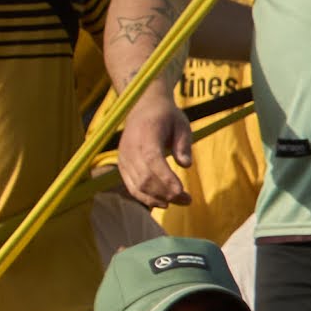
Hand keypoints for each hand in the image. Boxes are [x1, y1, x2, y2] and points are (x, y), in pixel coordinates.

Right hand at [118, 85, 196, 209]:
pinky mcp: (123, 166)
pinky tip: (164, 203)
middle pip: (145, 177)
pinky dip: (146, 198)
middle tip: (188, 200)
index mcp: (146, 135)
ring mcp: (124, 159)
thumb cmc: (167, 116)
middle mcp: (130, 148)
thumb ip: (184, 144)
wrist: (143, 107)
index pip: (153, 160)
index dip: (166, 178)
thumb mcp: (181, 124)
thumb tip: (186, 165)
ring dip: (159, 198)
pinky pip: (132, 187)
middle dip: (166, 193)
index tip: (180, 191)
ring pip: (138, 186)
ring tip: (181, 201)